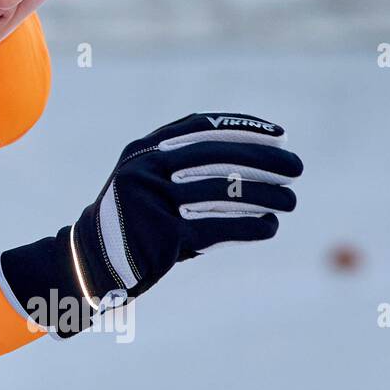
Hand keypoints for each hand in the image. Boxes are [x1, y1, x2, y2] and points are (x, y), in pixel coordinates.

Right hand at [0, 113, 302, 336]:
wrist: (91, 262)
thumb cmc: (135, 221)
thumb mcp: (149, 182)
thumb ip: (187, 165)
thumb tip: (258, 155)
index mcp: (143, 150)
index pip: (201, 127)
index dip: (243, 128)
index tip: (278, 135)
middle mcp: (144, 169)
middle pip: (217, 156)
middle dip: (264, 159)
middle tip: (297, 167)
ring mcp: (151, 201)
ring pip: (224, 190)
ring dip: (266, 194)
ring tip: (291, 200)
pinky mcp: (161, 235)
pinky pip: (218, 226)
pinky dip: (251, 225)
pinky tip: (270, 226)